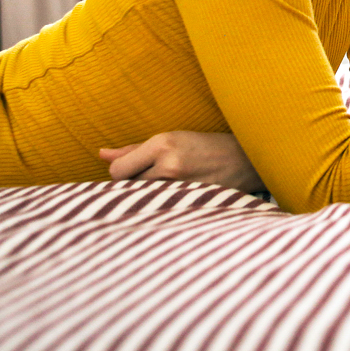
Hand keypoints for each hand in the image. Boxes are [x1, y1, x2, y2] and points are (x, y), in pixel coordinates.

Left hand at [99, 132, 265, 194]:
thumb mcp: (171, 138)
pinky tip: (174, 203)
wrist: (248, 159)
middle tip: (151, 184)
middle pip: (128, 188)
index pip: (117, 172)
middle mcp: (169, 165)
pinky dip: (162, 209)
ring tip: (166, 191)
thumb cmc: (206, 145)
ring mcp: (181, 187)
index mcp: (162, 144)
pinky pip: (161, 212)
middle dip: (134, 188)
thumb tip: (101, 155)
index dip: (121, 174)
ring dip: (148, 199)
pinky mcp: (191, 204)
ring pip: (144, 202)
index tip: (133, 174)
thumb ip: (134, 149)